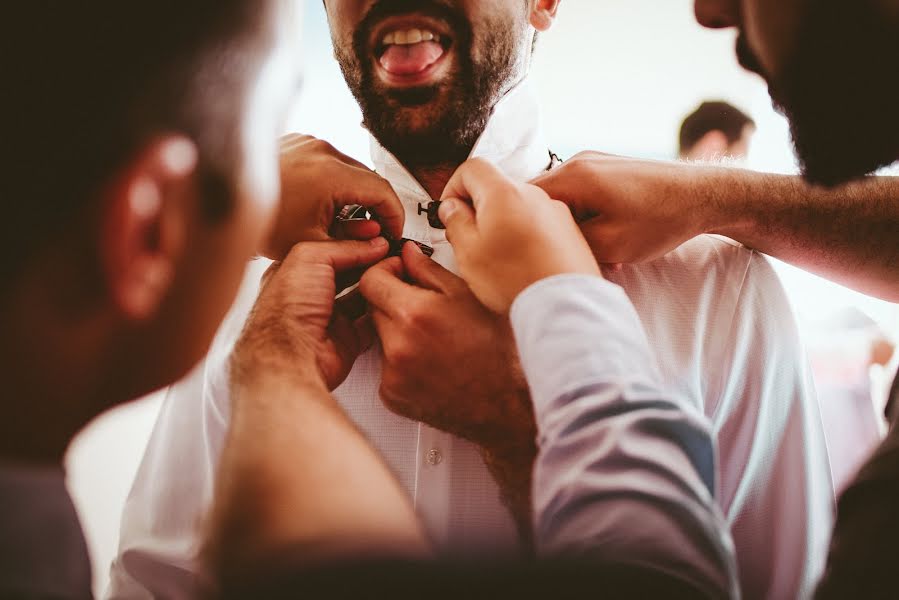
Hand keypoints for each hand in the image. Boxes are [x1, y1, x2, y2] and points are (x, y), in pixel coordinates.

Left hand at [231, 238, 389, 391]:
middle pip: (348, 273)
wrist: (292, 357)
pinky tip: (392, 300)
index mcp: (295, 272)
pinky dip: (383, 313)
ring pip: (361, 297)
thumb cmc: (286, 311)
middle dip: (369, 264)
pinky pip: (371, 323)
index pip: (329, 251)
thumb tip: (371, 244)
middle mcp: (310, 296)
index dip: (353, 243)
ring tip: (395, 274)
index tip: (377, 238)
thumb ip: (343, 247)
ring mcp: (328, 318)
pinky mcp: (346, 339)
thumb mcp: (310, 258)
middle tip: (391, 254)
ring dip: (378, 287)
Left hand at [261, 134, 403, 259]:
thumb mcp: (313, 244)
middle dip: (373, 206)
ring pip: (348, 169)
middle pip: (367, 179)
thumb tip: (378, 239)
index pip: (383, 191)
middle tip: (371, 233)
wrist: (219, 202)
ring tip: (340, 221)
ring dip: (352, 193)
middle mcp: (322, 151)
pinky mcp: (296, 142)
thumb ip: (354, 242)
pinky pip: (327, 161)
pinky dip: (332, 181)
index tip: (394, 231)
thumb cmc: (257, 223)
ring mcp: (308, 143)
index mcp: (331, 174)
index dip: (395, 215)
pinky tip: (320, 204)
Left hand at [360, 243, 537, 540]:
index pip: (370, 280)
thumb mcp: (470, 297)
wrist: (508, 403)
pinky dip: (402, 361)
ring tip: (434, 339)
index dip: (385, 271)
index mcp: (414, 315)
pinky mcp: (392, 395)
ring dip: (398, 332)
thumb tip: (408, 254)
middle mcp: (398, 346)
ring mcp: (393, 374)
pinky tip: (431, 362)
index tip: (400, 273)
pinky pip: (386, 366)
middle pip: (373, 307)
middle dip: (394, 301)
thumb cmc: (498, 351)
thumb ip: (430, 271)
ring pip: (380, 337)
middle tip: (426, 307)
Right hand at [438, 158, 599, 313]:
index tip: (450, 210)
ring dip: (502, 224)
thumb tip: (452, 209)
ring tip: (496, 257)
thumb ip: (455, 222)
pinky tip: (521, 264)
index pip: (472, 168)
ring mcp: (555, 211)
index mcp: (503, 193)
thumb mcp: (468, 252)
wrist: (563, 304)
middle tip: (469, 239)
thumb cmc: (516, 280)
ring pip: (517, 207)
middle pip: (496, 187)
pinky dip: (524, 237)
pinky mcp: (569, 231)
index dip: (454, 187)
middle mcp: (533, 194)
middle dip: (478, 208)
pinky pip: (538, 224)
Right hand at [530, 151, 715, 263]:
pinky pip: (582, 194)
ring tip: (597, 251)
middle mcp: (578, 161)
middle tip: (569, 255)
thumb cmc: (660, 220)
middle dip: (551, 230)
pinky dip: (588, 217)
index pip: (522, 199)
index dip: (522, 227)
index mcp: (573, 176)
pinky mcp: (608, 168)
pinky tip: (609, 238)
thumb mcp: (608, 244)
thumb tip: (541, 241)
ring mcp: (593, 162)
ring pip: (564, 200)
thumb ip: (567, 240)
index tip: (532, 251)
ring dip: (574, 227)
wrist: (704, 196)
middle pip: (542, 200)